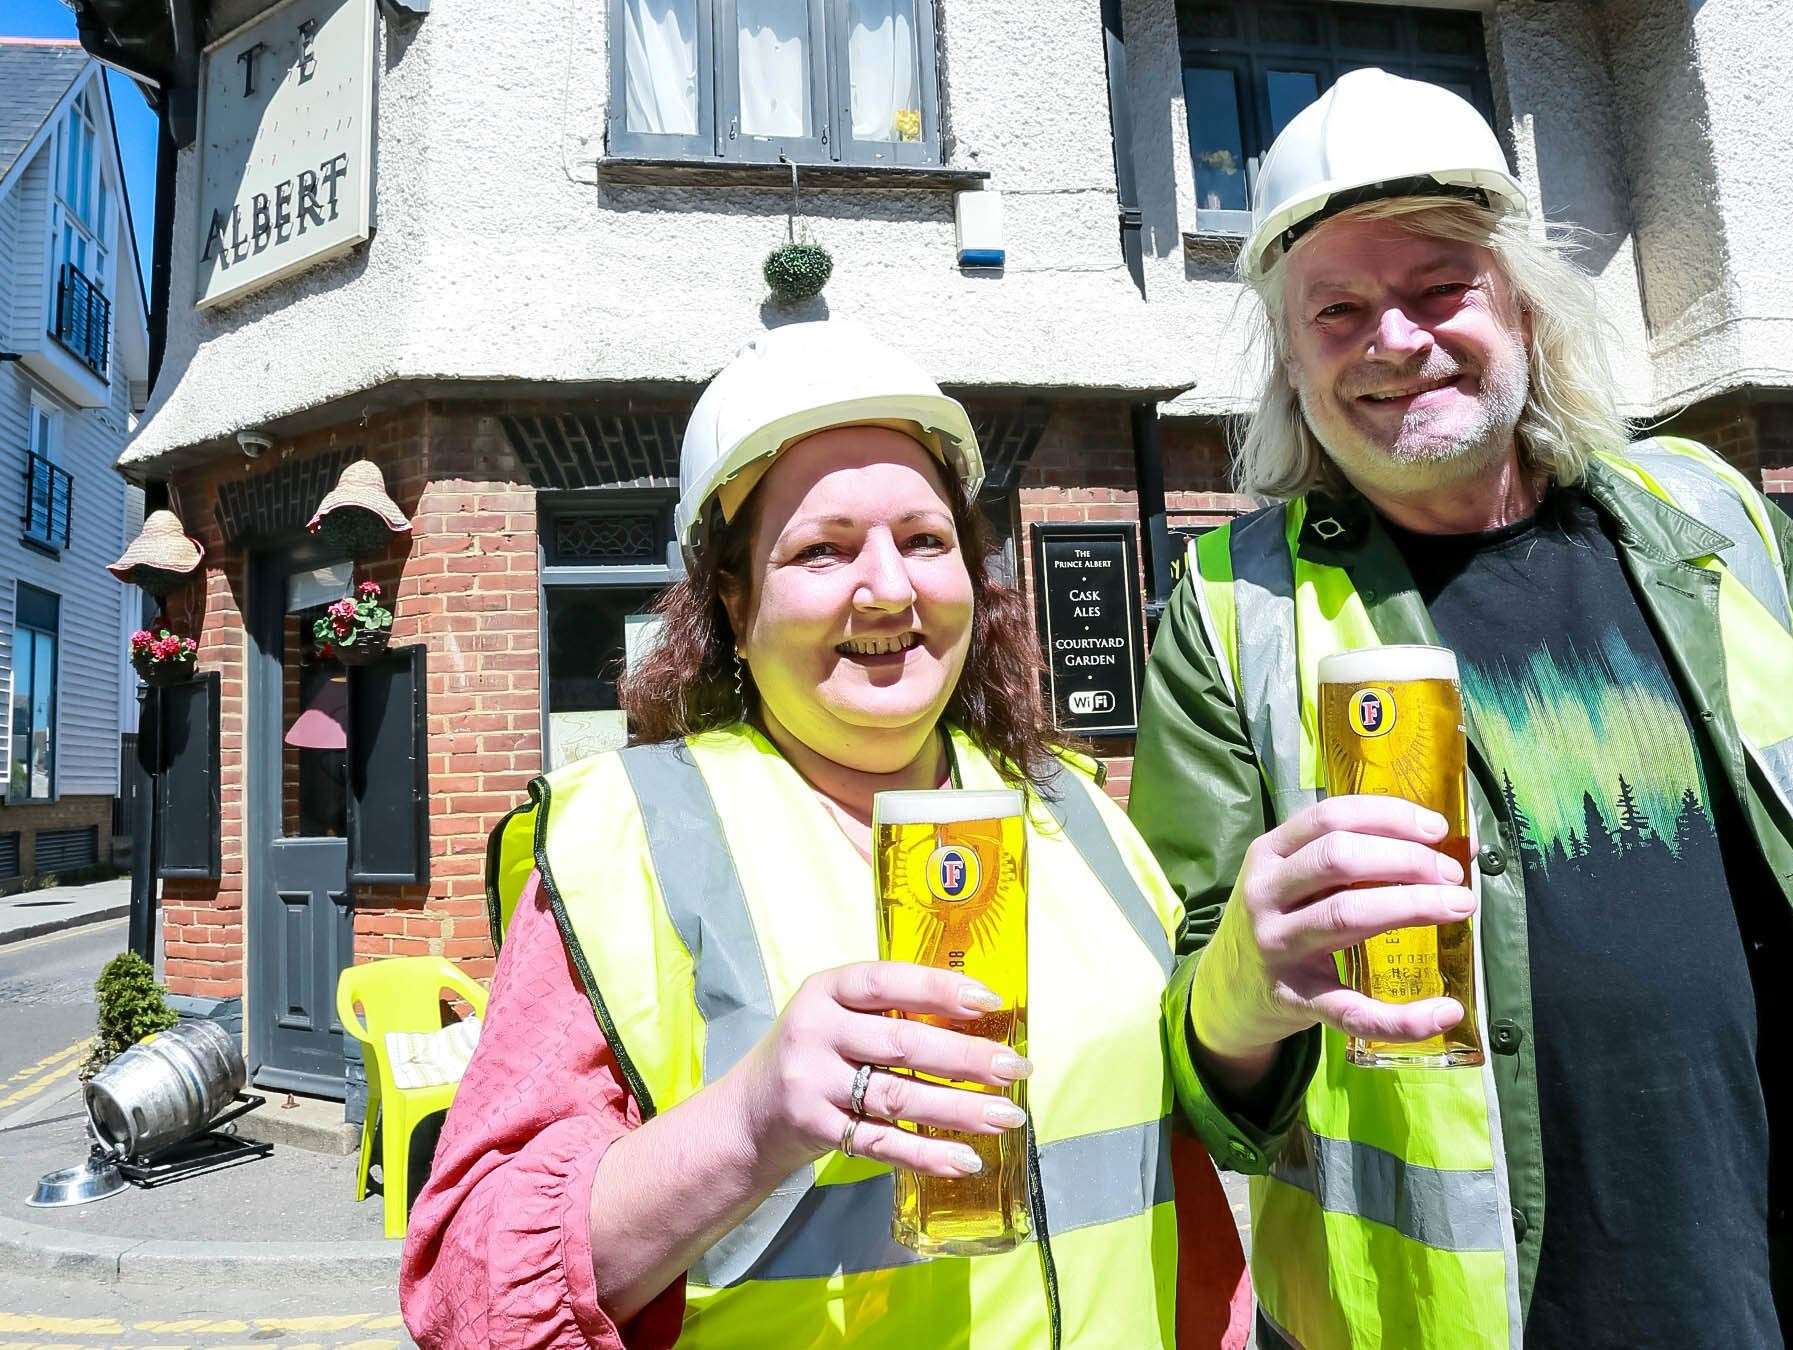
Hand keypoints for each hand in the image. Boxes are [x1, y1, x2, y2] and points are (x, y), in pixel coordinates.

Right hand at [728, 962, 1031, 1182]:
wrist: (748, 1115)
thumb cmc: (814, 1053)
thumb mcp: (836, 1014)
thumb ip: (889, 1010)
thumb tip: (978, 1016)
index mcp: (826, 989)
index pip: (887, 982)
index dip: (939, 989)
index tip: (990, 1002)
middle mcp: (815, 1031)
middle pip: (903, 1044)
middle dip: (968, 1059)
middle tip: (1017, 1067)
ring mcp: (811, 1083)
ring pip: (899, 1097)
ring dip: (960, 1109)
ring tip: (1008, 1115)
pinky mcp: (814, 1129)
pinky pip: (880, 1143)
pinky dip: (926, 1154)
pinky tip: (966, 1159)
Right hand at [1191, 795, 1474, 1077]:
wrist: (1225, 989)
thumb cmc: (1277, 921)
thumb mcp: (1289, 880)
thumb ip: (1343, 861)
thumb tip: (1443, 845)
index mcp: (1268, 853)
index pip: (1329, 817)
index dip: (1388, 816)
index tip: (1437, 830)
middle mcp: (1265, 894)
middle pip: (1338, 859)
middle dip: (1406, 859)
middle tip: (1452, 875)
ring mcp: (1275, 946)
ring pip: (1346, 915)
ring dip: (1412, 905)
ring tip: (1458, 905)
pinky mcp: (1293, 998)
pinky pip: (1351, 1009)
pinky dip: (1402, 1017)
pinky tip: (1446, 1011)